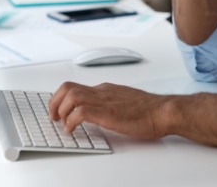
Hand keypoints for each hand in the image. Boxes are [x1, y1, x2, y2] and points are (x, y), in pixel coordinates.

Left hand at [49, 81, 167, 138]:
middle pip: (68, 87)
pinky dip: (71, 121)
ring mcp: (104, 100)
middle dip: (55, 102)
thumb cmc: (150, 110)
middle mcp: (102, 91)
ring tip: (62, 123)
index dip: (63, 99)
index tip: (59, 111)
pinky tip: (73, 130)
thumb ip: (111, 104)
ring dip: (60, 110)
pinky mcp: (107, 112)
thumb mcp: (125, 102)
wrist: (163, 111)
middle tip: (53, 116)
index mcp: (106, 89)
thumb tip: (101, 113)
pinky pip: (80, 112)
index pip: (77, 87)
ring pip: (71, 95)